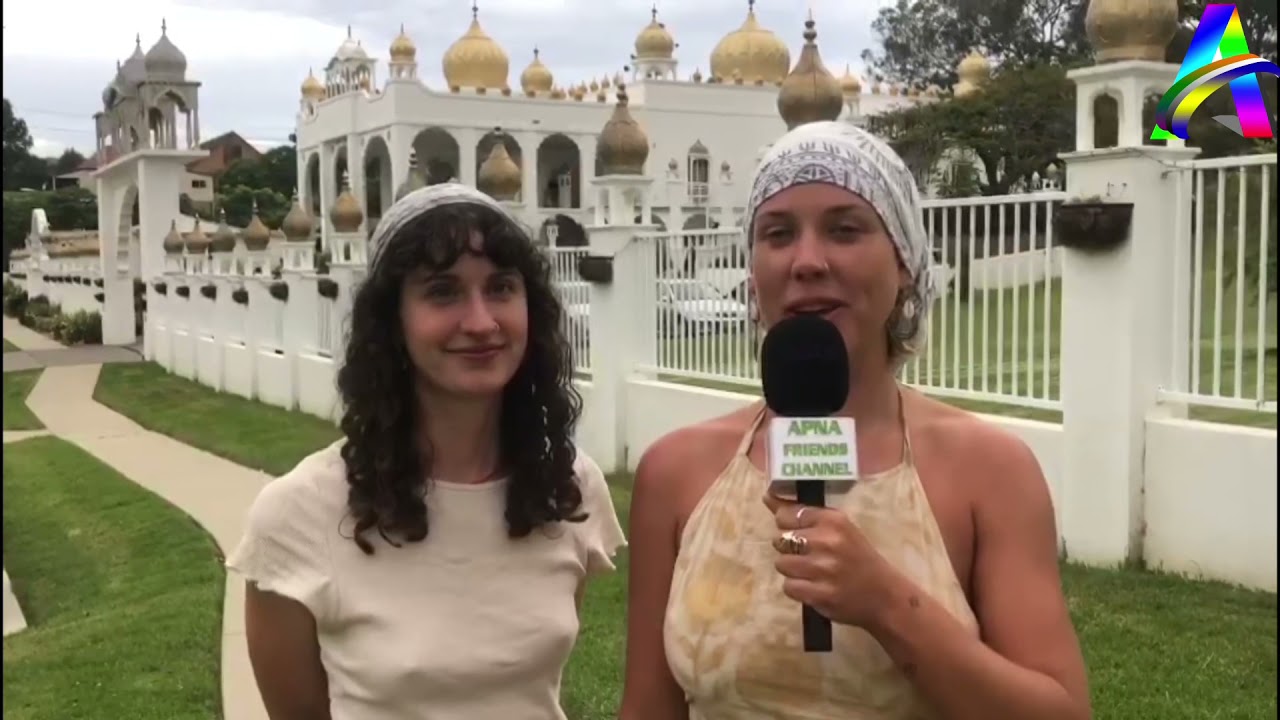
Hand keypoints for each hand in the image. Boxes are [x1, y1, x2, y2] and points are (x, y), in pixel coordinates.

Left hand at [763, 491, 906, 629]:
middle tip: (809, 556)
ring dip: (792, 570)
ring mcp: (823, 569)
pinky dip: (797, 588)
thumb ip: (802, 514)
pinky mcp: (819, 594)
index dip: (787, 525)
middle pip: (780, 540)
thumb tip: (767, 497)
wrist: (884, 595)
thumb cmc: (858, 557)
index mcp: (832, 520)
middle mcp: (826, 541)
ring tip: (811, 572)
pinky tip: (814, 587)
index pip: (786, 514)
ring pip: (781, 564)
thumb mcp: (838, 529)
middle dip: (789, 549)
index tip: (798, 532)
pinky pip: (788, 587)